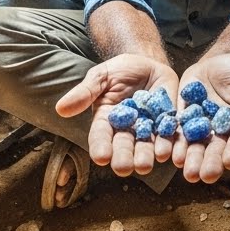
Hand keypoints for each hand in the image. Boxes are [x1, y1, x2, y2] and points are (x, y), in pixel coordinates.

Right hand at [56, 53, 178, 177]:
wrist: (149, 63)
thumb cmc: (121, 71)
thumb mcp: (101, 77)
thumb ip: (85, 93)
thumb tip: (61, 108)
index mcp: (107, 120)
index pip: (101, 136)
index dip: (100, 147)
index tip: (100, 157)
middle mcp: (126, 129)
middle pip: (124, 146)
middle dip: (123, 158)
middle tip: (123, 167)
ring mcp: (148, 128)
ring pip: (146, 146)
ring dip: (145, 156)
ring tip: (144, 165)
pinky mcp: (168, 124)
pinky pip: (168, 136)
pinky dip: (168, 145)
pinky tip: (166, 152)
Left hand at [171, 53, 229, 183]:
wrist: (217, 63)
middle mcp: (222, 131)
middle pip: (217, 150)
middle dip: (211, 163)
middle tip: (206, 176)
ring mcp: (201, 127)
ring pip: (196, 147)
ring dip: (191, 160)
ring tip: (187, 171)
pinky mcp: (183, 120)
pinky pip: (177, 134)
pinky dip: (173, 144)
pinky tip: (168, 154)